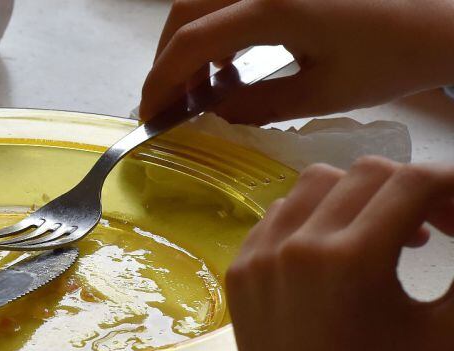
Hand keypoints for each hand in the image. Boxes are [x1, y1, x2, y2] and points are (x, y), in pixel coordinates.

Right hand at [139, 0, 453, 124]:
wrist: (435, 23)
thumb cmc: (388, 61)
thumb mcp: (321, 94)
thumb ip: (256, 105)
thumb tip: (212, 113)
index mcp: (274, 8)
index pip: (193, 41)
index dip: (162, 79)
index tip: (150, 114)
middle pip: (185, 11)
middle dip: (167, 59)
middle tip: (167, 102)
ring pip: (201, 1)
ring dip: (188, 42)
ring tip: (199, 88)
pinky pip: (227, 0)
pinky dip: (214, 29)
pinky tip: (229, 65)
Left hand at [226, 156, 453, 350]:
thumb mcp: (446, 335)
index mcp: (352, 260)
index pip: (412, 183)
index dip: (450, 184)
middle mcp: (297, 247)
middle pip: (366, 174)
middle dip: (411, 189)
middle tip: (438, 226)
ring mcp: (259, 256)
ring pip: (315, 185)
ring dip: (360, 196)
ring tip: (388, 235)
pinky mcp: (238, 271)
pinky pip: (278, 215)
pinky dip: (314, 217)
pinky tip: (338, 248)